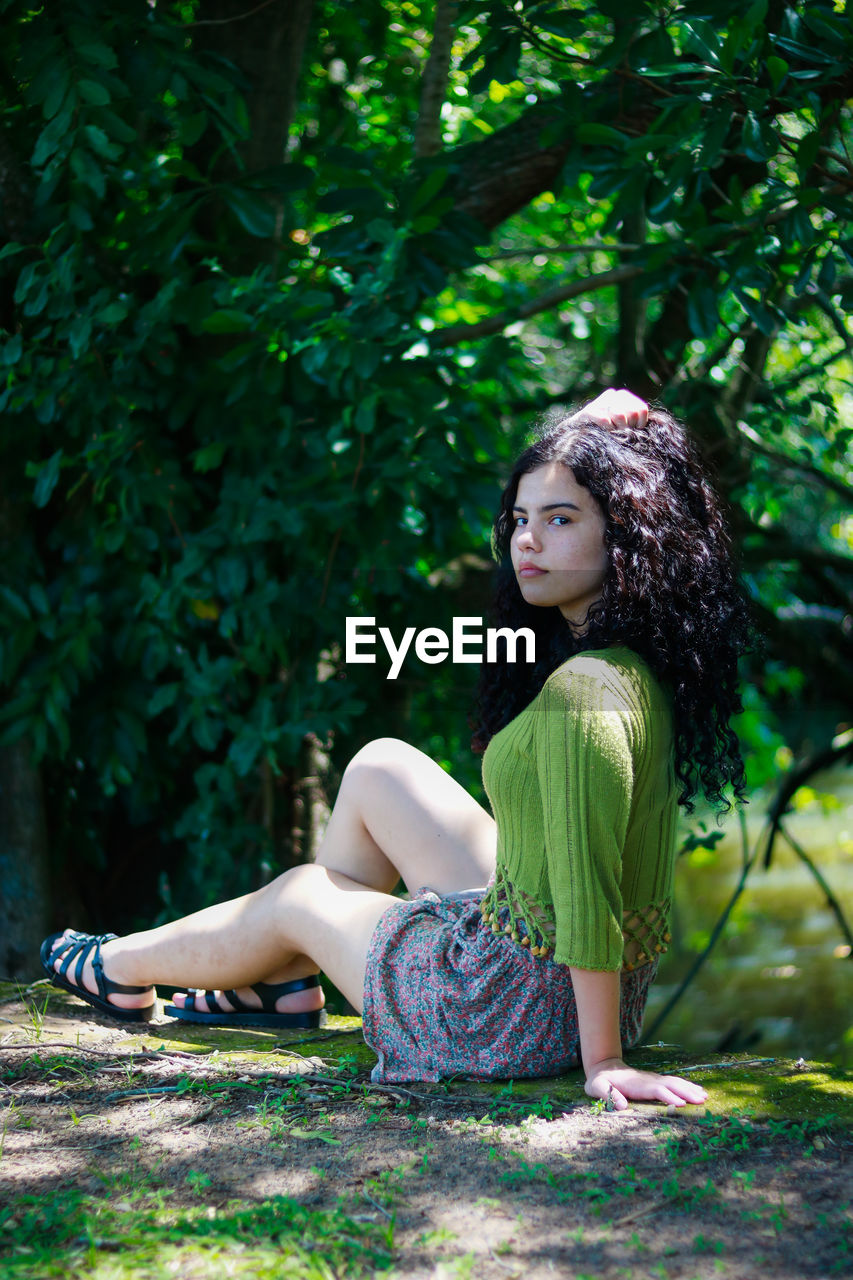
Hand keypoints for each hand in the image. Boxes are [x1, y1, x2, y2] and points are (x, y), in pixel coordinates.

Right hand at [573, 388, 648, 429]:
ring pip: (619, 415)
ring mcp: (600, 401)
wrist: (578, 436)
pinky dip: (606, 429)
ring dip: (616, 428)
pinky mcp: (589, 410)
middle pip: (632, 412)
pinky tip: (601, 431)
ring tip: (610, 431)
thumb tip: (641, 425)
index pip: (641, 409)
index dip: (638, 424)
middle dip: (627, 427)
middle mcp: (613, 395)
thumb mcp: (624, 425)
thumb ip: (635, 420)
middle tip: (618, 432)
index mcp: (623, 396)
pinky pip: (605, 420)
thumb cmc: (605, 433)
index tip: (630, 431)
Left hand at [584, 1057, 707, 1110]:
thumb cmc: (600, 1081)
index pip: (656, 1090)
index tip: (681, 1104)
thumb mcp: (597, 1087)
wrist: (604, 1067)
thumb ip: (607, 1094)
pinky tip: (697, 1091)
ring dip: (689, 1089)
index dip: (668, 1096)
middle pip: (670, 1085)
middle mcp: (648, 1081)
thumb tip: (622, 1106)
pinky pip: (673, 1084)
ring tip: (705, 1096)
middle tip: (702, 1100)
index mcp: (637, 1084)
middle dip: (686, 1092)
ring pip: (674, 1083)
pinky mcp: (655, 1082)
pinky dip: (686, 1086)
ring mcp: (653, 1080)